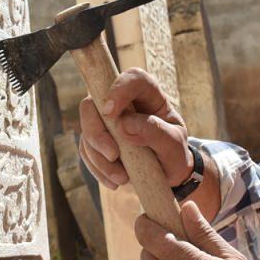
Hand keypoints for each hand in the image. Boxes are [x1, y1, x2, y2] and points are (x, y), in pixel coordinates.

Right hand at [78, 67, 191, 189]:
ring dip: (99, 158)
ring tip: (122, 179)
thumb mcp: (174, 145)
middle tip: (113, 155)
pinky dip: (97, 168)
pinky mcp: (97, 139)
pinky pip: (85, 150)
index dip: (118, 89)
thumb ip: (155, 131)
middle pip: (94, 102)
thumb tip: (125, 125)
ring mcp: (107, 120)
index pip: (132, 78)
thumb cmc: (174, 153)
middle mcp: (123, 102)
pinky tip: (114, 181)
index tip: (111, 112)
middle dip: (97, 131)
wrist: (168, 174)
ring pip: (86, 130)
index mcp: (149, 95)